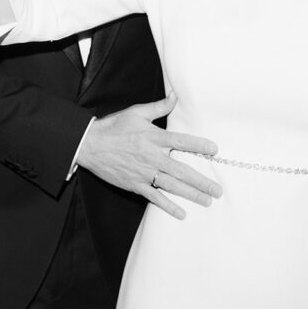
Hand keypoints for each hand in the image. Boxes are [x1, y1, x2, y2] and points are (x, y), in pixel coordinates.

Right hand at [78, 93, 222, 219]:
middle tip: (218, 189)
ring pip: (172, 186)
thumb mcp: (136, 112)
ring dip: (191, 194)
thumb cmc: (114, 127)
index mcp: (153, 137)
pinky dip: (168, 206)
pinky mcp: (135, 184)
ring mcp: (144, 173)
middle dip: (201, 181)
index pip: (181, 141)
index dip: (198, 145)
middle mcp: (152, 156)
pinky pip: (154, 197)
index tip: (214, 149)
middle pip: (181, 170)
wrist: (90, 145)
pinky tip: (181, 213)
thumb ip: (158, 107)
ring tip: (207, 200)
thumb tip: (175, 95)